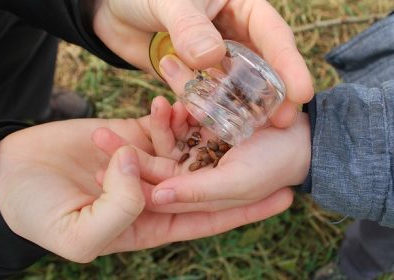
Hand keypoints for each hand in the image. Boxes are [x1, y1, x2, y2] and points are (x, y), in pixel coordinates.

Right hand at [0, 117, 291, 261]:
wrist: (6, 174)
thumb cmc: (36, 213)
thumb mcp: (77, 232)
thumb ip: (118, 208)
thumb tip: (141, 169)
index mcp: (148, 223)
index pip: (207, 219)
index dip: (244, 211)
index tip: (283, 198)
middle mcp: (152, 194)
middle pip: (205, 181)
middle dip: (238, 167)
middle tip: (277, 147)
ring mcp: (141, 163)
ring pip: (184, 148)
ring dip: (203, 132)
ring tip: (225, 113)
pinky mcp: (129, 137)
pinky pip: (159, 127)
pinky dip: (170, 115)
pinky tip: (178, 101)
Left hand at [92, 0, 312, 126]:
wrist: (113, 12)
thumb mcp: (167, 0)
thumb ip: (188, 26)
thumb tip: (212, 57)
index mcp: (242, 7)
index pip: (273, 35)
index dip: (289, 64)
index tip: (301, 92)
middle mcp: (236, 35)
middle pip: (264, 67)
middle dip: (275, 94)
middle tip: (284, 122)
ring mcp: (218, 59)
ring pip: (239, 86)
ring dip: (245, 107)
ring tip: (255, 131)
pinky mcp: (199, 78)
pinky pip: (211, 96)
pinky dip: (212, 109)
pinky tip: (214, 123)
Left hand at [95, 96, 297, 213]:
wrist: (301, 138)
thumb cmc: (273, 166)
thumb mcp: (236, 183)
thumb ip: (197, 193)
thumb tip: (157, 196)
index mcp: (197, 196)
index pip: (158, 192)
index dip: (131, 181)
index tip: (102, 167)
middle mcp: (193, 174)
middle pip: (154, 164)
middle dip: (127, 151)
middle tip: (98, 134)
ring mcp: (198, 148)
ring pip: (164, 139)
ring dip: (144, 126)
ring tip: (120, 112)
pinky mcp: (205, 126)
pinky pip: (181, 118)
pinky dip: (170, 108)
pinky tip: (155, 98)